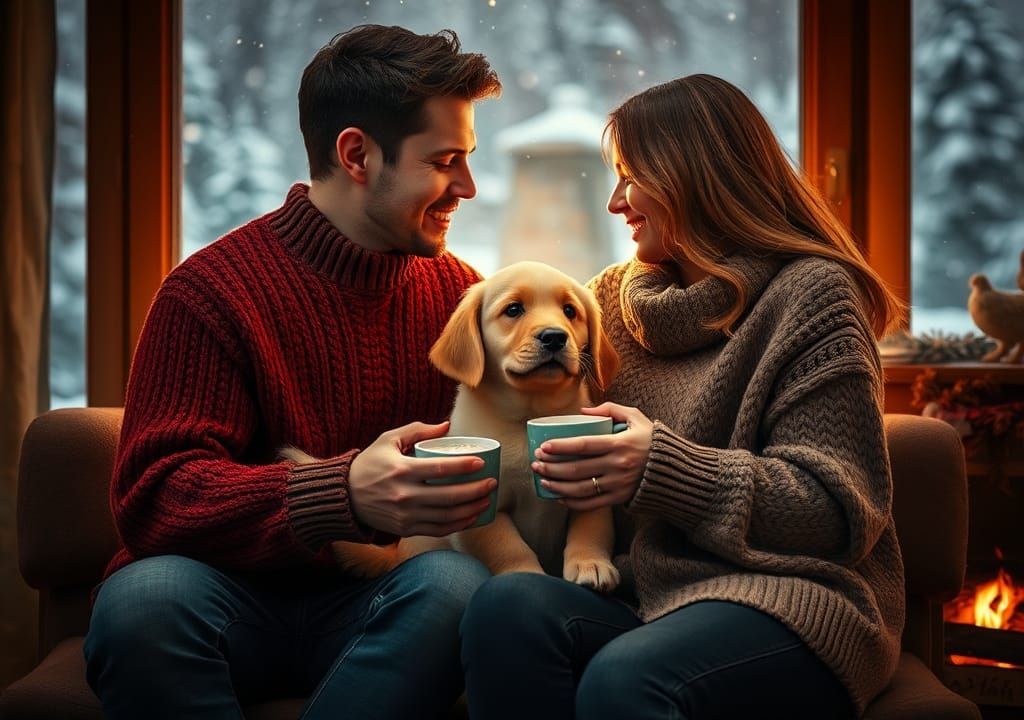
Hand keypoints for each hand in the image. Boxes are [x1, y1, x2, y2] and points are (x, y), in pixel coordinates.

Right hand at [349, 421, 496, 536]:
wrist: (345, 496)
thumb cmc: (370, 464)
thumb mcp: (389, 440)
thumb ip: (417, 429)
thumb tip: (447, 426)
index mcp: (401, 470)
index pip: (440, 469)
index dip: (464, 467)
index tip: (481, 463)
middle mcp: (404, 495)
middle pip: (449, 496)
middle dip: (476, 491)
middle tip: (492, 483)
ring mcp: (405, 515)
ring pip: (447, 516)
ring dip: (472, 509)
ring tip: (487, 500)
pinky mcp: (406, 529)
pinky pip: (438, 529)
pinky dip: (458, 525)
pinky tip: (471, 516)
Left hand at [531, 403, 652, 510]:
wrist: (674, 469)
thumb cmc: (651, 440)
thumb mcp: (635, 417)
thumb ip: (610, 410)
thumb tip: (583, 412)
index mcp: (618, 444)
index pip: (583, 445)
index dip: (560, 447)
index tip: (543, 447)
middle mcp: (617, 465)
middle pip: (576, 469)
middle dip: (551, 468)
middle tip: (536, 463)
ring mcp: (617, 484)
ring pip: (580, 489)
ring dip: (557, 486)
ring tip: (542, 480)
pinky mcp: (619, 498)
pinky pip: (591, 504)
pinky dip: (572, 502)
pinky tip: (558, 497)